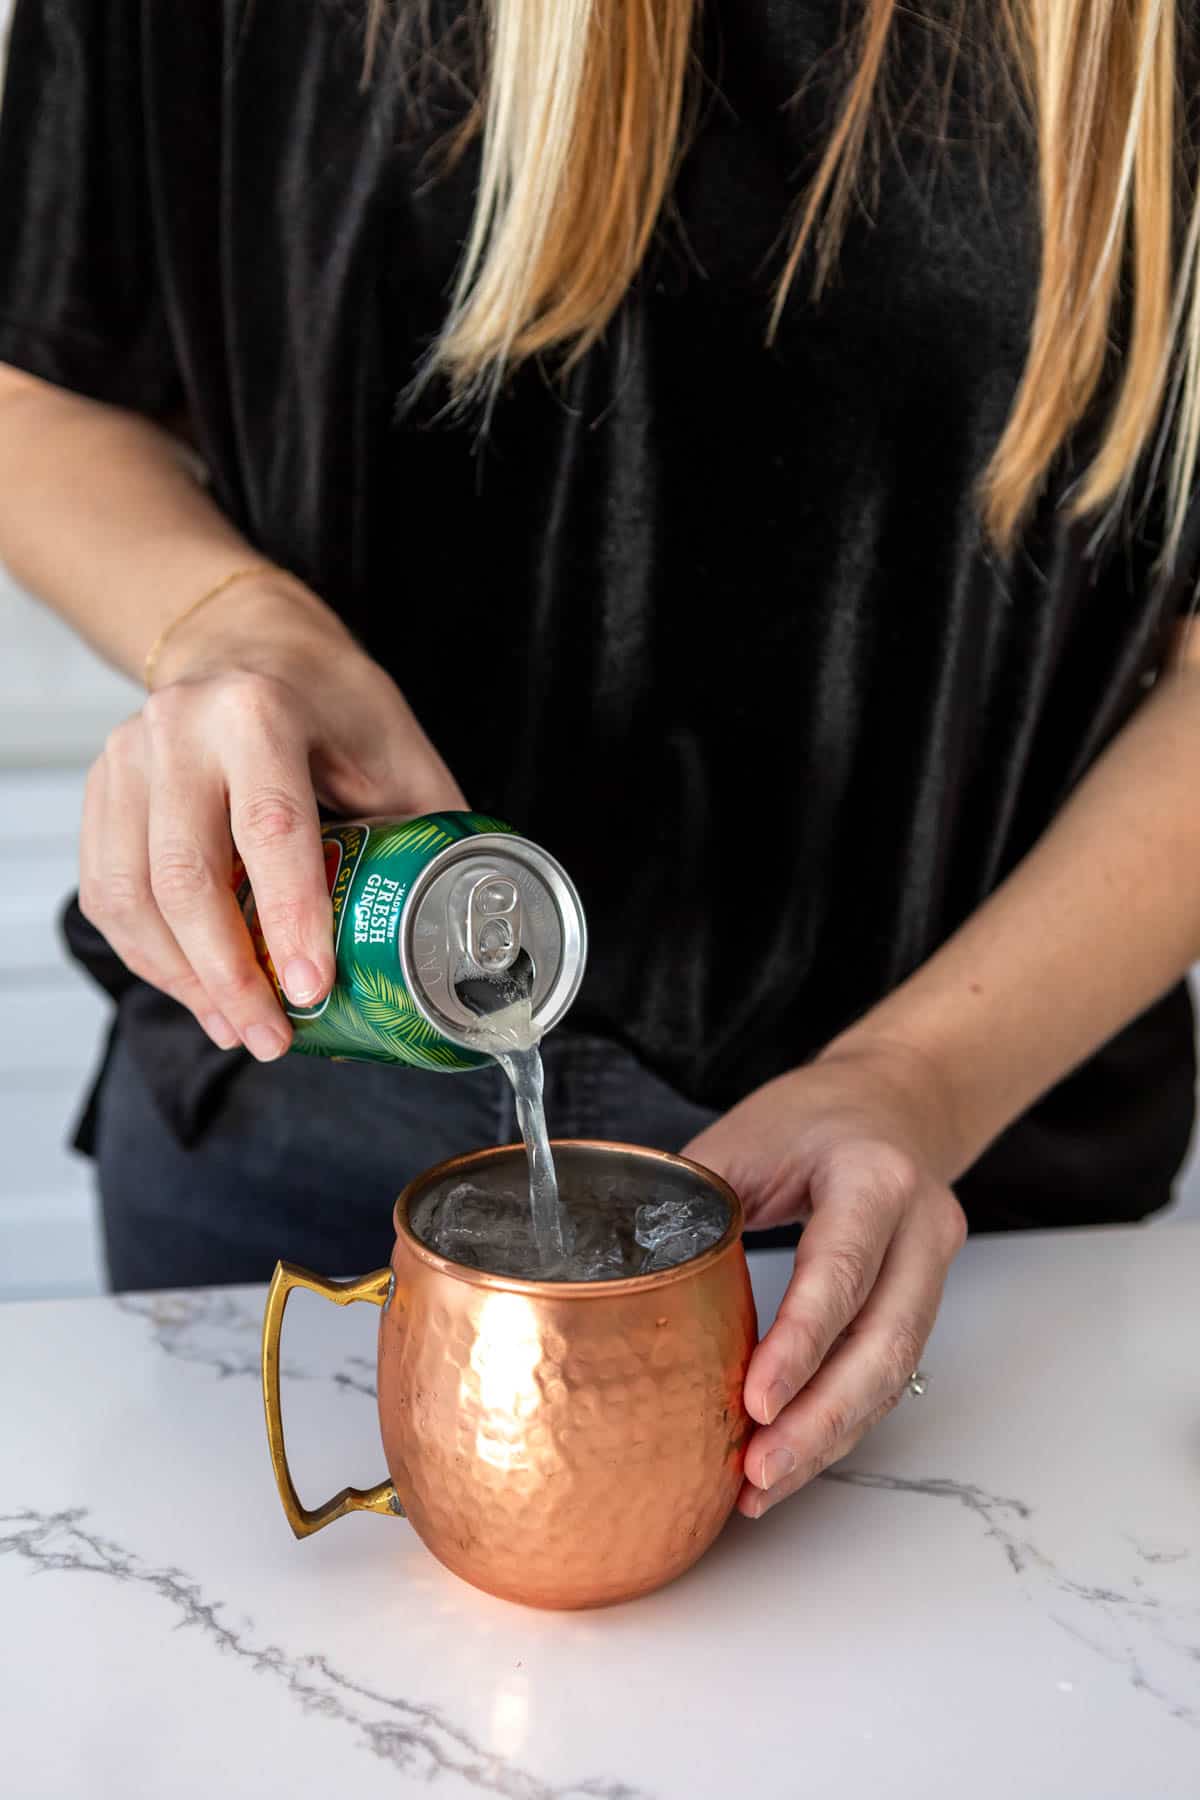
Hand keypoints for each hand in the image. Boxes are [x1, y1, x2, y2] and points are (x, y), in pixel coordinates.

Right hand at [79, 573, 464, 1058]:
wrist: (252, 644)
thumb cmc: (335, 707)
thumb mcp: (400, 753)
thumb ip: (427, 836)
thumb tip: (463, 942)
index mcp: (261, 712)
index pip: (272, 830)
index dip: (290, 921)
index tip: (314, 992)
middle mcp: (181, 729)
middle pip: (186, 876)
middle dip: (230, 975)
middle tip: (273, 1037)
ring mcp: (128, 757)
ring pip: (132, 894)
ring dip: (184, 980)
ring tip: (238, 1028)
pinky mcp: (102, 789)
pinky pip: (107, 892)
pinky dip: (149, 956)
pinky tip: (196, 991)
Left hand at [682, 1040, 965, 1517]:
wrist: (894, 1101)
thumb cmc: (810, 1117)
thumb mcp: (744, 1138)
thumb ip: (693, 1203)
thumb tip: (619, 1273)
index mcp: (873, 1177)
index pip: (841, 1271)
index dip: (800, 1344)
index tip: (753, 1403)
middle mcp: (921, 1226)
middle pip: (883, 1344)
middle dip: (819, 1419)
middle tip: (756, 1470)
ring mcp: (933, 1268)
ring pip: (893, 1373)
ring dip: (829, 1437)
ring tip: (764, 1485)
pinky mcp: (923, 1302)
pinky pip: (888, 1374)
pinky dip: (841, 1421)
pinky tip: (793, 1454)